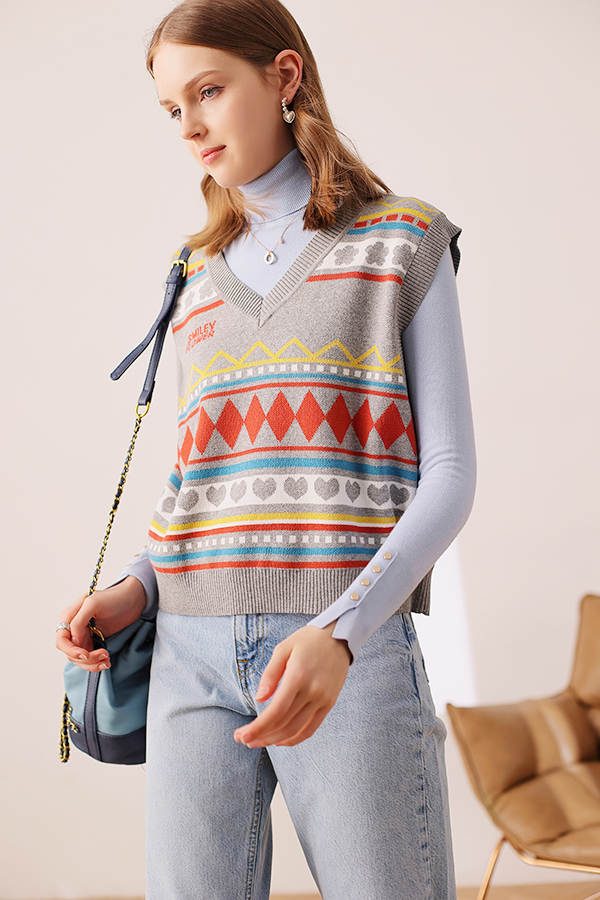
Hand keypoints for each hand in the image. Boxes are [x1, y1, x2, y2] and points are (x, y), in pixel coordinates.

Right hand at [55, 576, 146, 672]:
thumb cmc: (114, 597)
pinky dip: (96, 663)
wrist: (132, 600)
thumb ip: (78, 622)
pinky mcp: (94, 642)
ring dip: (92, 663)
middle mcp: (73, 628)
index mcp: (69, 617)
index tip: (85, 654)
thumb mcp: (93, 604)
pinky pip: (89, 658)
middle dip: (86, 658)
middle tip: (104, 655)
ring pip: (79, 659)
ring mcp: (83, 636)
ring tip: (107, 659)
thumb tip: (73, 641)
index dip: (71, 651)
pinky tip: (106, 661)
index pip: (62, 641)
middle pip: (70, 653)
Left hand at [233, 622, 351, 747]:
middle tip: (243, 739)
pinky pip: (311, 729)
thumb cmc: (307, 641)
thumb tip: (259, 698)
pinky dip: (294, 739)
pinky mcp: (329, 704)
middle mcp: (312, 691)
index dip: (258, 728)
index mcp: (298, 676)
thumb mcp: (283, 648)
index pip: (276, 711)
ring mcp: (322, 700)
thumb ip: (270, 674)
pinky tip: (280, 740)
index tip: (241, 736)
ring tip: (257, 741)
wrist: (338, 637)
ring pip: (296, 730)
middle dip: (261, 736)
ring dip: (274, 740)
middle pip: (284, 724)